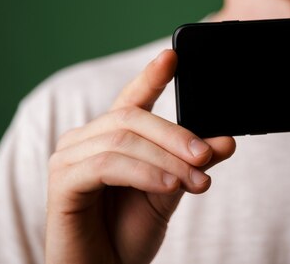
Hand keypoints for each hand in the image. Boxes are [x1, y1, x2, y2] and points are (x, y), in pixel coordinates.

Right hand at [46, 50, 235, 263]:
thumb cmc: (130, 232)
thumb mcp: (172, 191)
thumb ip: (194, 163)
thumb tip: (226, 139)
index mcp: (111, 136)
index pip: (133, 98)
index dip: (152, 76)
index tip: (174, 55)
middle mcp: (85, 139)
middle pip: (134, 118)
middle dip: (177, 136)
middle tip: (207, 157)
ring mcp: (69, 158)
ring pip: (125, 140)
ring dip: (167, 160)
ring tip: (197, 182)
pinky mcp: (63, 181)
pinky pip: (108, 165)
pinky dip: (145, 173)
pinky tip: (170, 186)